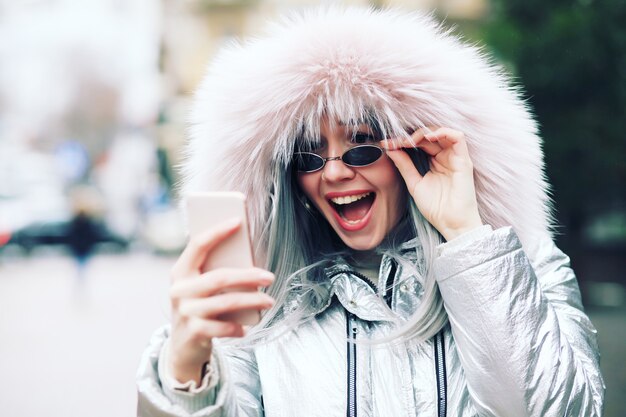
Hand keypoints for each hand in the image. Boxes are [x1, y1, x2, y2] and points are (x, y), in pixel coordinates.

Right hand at [168, 218, 274, 384]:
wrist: (182, 347)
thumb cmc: (200, 308)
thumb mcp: (200, 288)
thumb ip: (215, 273)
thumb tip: (249, 260)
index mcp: (181, 272)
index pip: (197, 245)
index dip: (217, 232)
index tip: (237, 221)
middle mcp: (179, 290)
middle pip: (220, 278)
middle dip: (249, 276)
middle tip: (270, 277)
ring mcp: (185, 312)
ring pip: (226, 302)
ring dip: (252, 301)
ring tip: (269, 301)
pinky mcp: (193, 332)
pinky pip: (223, 327)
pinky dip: (238, 328)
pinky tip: (246, 328)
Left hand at [383, 127, 482, 240]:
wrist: (451, 223)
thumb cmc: (436, 208)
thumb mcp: (414, 183)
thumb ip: (404, 165)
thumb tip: (390, 149)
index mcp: (435, 162)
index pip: (419, 143)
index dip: (403, 141)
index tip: (387, 144)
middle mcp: (446, 157)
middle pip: (429, 135)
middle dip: (411, 136)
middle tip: (396, 142)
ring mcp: (455, 158)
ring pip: (443, 132)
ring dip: (425, 132)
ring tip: (410, 141)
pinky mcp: (464, 160)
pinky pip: (458, 137)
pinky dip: (444, 132)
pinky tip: (429, 138)